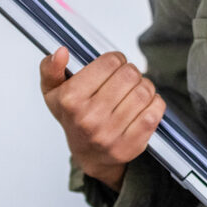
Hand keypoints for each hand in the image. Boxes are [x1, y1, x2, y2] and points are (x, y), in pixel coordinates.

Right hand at [38, 48, 165, 191]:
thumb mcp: (53, 91)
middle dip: (131, 72)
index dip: (115, 60)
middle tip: (125, 79)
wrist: (88, 154)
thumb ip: (50, 68)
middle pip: (130, 75)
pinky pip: (155, 111)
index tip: (112, 66)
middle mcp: (89, 118)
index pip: (110, 62)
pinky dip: (155, 103)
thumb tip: (61, 52)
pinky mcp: (132, 145)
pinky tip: (143, 105)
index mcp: (71, 99)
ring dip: (144, 86)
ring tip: (134, 91)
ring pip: (144, 92)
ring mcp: (111, 133)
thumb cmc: (73, 116)